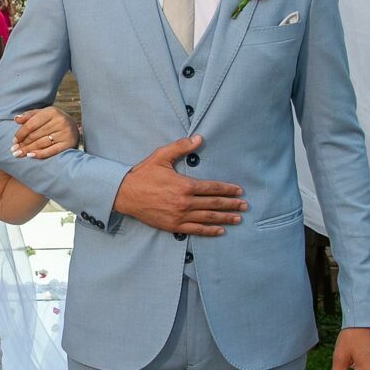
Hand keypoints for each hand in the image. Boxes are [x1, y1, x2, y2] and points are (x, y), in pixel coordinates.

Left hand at [11, 106, 79, 157]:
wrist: (73, 127)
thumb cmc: (53, 120)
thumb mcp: (42, 114)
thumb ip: (29, 116)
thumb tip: (16, 119)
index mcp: (52, 112)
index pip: (31, 124)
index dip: (20, 133)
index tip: (14, 141)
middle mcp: (60, 121)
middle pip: (35, 135)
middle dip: (23, 144)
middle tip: (14, 150)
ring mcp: (65, 133)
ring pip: (41, 143)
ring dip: (28, 150)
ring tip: (19, 154)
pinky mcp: (68, 144)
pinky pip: (51, 151)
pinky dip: (40, 154)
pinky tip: (30, 156)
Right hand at [113, 136, 247, 234]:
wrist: (124, 194)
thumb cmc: (143, 175)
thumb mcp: (161, 156)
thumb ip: (181, 147)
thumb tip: (199, 138)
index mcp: (185, 185)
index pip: (212, 188)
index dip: (227, 189)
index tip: (239, 190)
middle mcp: (185, 202)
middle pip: (214, 204)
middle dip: (231, 205)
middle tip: (245, 206)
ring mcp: (180, 216)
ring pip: (207, 218)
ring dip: (225, 219)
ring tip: (238, 219)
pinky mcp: (173, 226)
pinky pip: (196, 230)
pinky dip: (209, 231)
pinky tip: (220, 231)